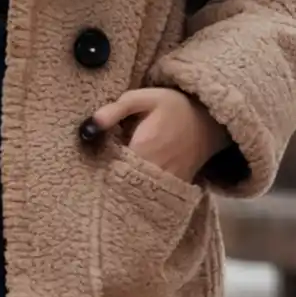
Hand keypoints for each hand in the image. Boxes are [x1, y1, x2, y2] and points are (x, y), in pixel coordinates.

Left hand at [87, 88, 229, 185]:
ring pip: (133, 195)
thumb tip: (87, 128)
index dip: (95, 167)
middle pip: (119, 186)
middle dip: (105, 182)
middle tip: (95, 172)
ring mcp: (165, 184)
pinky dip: (135, 194)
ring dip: (119, 189)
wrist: (208, 121)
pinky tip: (128, 183)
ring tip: (110, 179)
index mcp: (143, 148)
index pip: (108, 168)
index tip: (88, 161)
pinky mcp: (172, 189)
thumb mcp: (143, 98)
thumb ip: (115, 110)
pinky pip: (148, 198)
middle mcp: (154, 171)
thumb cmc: (172, 106)